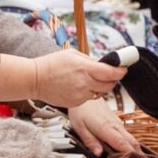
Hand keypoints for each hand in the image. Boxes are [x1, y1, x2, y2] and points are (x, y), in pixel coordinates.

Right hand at [3, 47, 124, 109]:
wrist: (34, 79)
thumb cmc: (52, 64)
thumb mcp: (73, 54)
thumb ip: (90, 61)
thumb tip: (103, 64)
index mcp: (85, 69)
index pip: (112, 73)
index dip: (121, 71)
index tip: (123, 68)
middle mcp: (85, 83)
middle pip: (110, 85)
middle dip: (112, 80)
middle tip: (109, 74)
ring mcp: (80, 95)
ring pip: (100, 93)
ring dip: (99, 87)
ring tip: (88, 79)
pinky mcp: (75, 103)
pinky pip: (88, 98)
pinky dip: (88, 93)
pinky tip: (77, 86)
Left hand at [67, 97, 139, 157]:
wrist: (86, 93)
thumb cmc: (81, 110)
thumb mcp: (80, 127)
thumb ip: (90, 141)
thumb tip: (98, 154)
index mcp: (106, 128)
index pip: (122, 144)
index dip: (129, 156)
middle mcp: (116, 126)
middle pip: (132, 143)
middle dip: (138, 156)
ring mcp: (119, 125)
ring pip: (132, 139)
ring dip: (135, 151)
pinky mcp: (118, 124)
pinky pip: (128, 136)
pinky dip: (130, 145)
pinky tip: (129, 152)